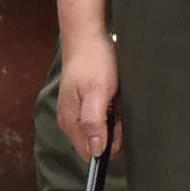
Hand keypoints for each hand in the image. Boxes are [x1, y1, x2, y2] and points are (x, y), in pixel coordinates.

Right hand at [57, 35, 119, 160]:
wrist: (88, 37)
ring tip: (115, 98)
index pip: (91, 153)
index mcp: (71, 122)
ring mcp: (79, 112)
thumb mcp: (97, 92)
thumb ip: (93, 122)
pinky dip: (114, 109)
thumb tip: (95, 150)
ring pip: (103, 130)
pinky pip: (104, 117)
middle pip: (98, 143)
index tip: (118, 124)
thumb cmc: (93, 61)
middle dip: (114, 131)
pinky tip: (114, 95)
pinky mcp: (86, 103)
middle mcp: (72, 121)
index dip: (110, 144)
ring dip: (115, 119)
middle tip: (117, 106)